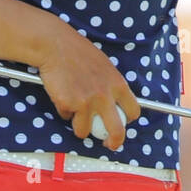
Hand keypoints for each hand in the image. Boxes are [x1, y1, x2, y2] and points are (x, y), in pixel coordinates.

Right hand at [32, 25, 139, 150]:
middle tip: (109, 144)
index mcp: (118, 84)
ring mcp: (88, 102)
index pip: (134, 111)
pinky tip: (61, 93)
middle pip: (117, 131)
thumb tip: (112, 105)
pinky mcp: (71, 104)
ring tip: (72, 108)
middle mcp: (106, 95)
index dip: (128, 121)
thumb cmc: (77, 53)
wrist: (56, 45)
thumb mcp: (104, 67)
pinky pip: (66, 117)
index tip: (121, 124)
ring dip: (79, 125)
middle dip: (114, 142)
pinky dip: (63, 110)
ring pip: (85, 131)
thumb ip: (110, 86)